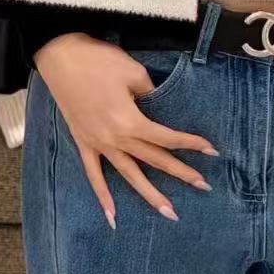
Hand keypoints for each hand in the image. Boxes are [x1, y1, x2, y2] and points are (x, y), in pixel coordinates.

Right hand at [33, 32, 218, 227]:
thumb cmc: (98, 61)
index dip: (190, 143)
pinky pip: (94, 174)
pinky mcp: (84, 142)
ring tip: (169, 212)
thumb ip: (150, 93)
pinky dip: (103, 196)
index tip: (212, 150)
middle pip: (154, 159)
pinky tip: (113, 216)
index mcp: (130, 121)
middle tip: (204, 186)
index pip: (167, 137)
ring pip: (129, 175)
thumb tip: (157, 105)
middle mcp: (116, 138)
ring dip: (150, 194)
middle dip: (181, 173)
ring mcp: (98, 144)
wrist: (61, 57)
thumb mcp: (133, 72)